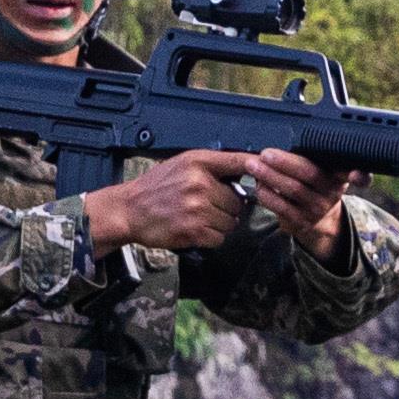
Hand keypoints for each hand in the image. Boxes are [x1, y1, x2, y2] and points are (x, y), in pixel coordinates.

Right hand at [80, 150, 258, 251]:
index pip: (239, 161)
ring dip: (220, 224)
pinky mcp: (193, 231)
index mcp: (198, 162)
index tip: (270, 171)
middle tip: (208, 207)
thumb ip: (211, 166)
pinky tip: (194, 230)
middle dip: (228, 208)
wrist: (128, 210)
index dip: (257, 167)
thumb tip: (246, 169)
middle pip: (238, 201)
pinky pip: (219, 237)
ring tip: (199, 218)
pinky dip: (211, 237)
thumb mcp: (181, 164)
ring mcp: (197, 208)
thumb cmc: (156, 187)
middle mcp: (200, 183)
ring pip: (231, 222)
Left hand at [236, 147, 360, 252]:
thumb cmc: (317, 185)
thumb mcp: (326, 170)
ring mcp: (317, 208)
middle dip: (286, 162)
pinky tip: (258, 184)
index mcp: (340, 175)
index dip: (360, 174)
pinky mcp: (301, 222)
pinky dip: (267, 194)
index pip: (358, 173)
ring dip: (270, 176)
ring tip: (253, 165)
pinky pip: (281, 206)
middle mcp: (332, 192)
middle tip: (266, 153)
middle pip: (311, 174)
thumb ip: (317, 153)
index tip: (356, 174)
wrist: (320, 221)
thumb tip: (291, 124)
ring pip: (293, 190)